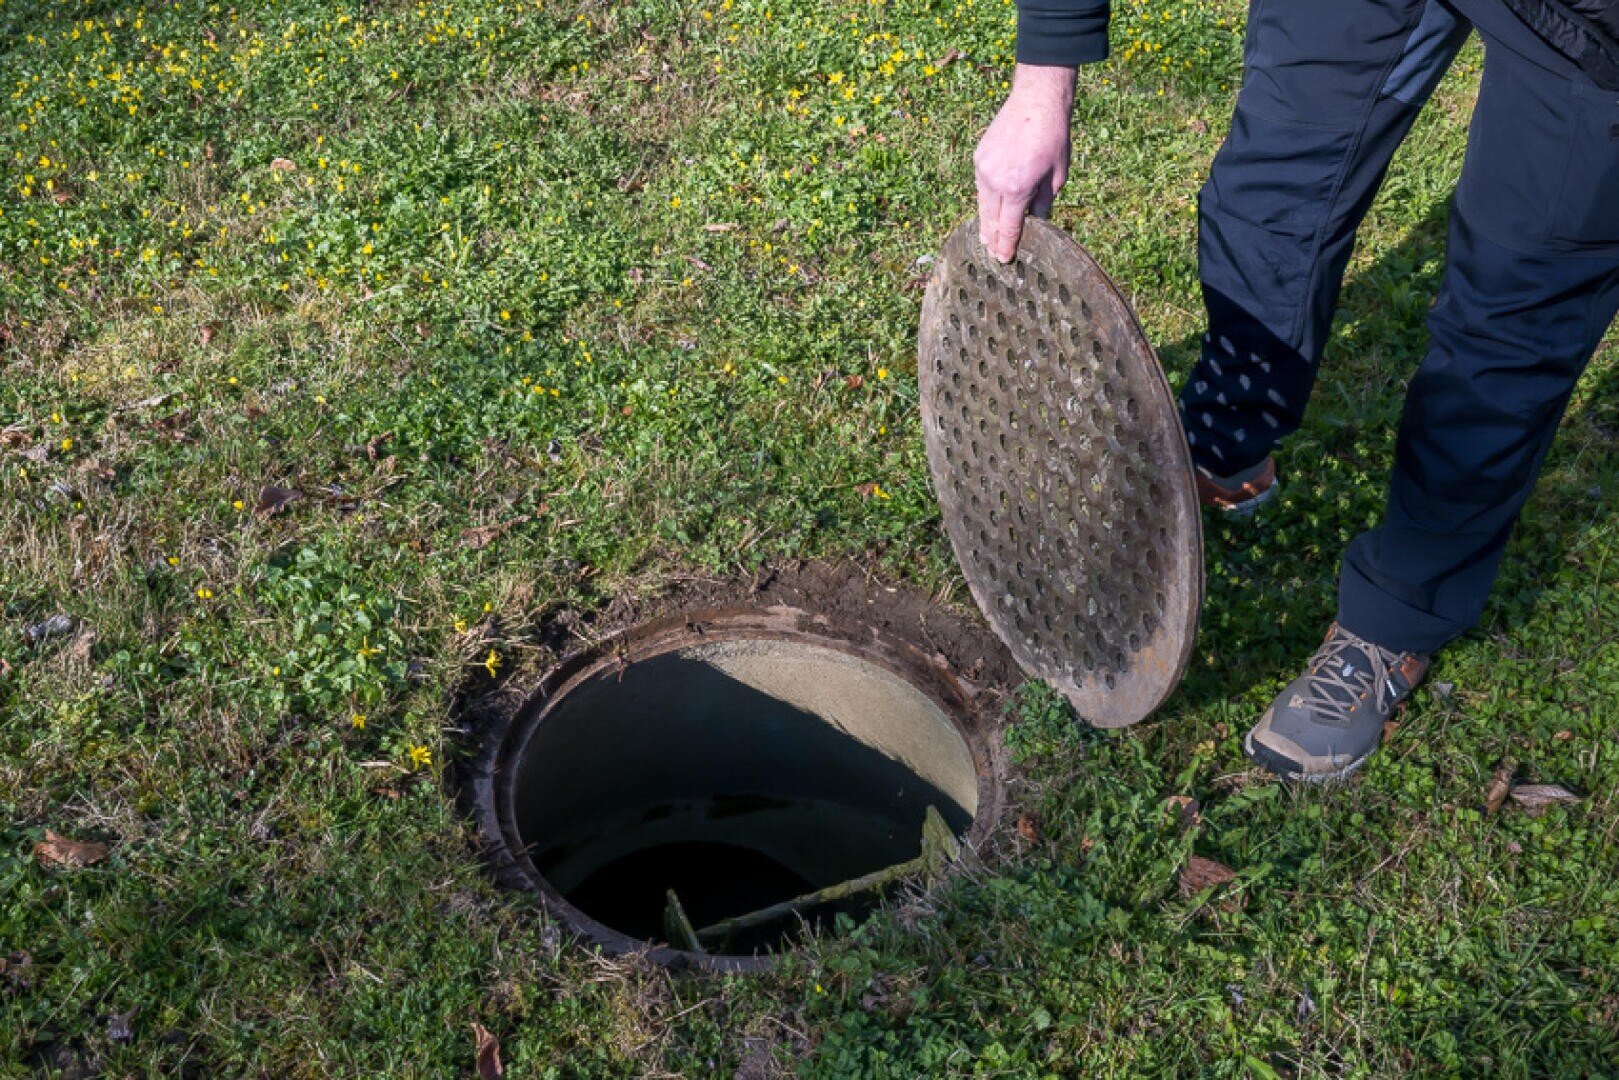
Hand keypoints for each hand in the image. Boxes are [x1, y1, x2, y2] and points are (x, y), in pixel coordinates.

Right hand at [973, 64, 1076, 262]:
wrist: (1037, 102)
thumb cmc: (1053, 137)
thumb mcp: (1057, 175)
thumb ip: (1044, 201)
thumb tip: (1035, 219)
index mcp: (1017, 188)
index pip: (1009, 226)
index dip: (1007, 245)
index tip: (1004, 259)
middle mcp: (995, 181)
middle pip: (990, 220)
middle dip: (992, 239)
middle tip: (993, 255)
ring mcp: (983, 168)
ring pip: (982, 204)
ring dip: (985, 222)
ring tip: (986, 238)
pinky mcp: (979, 157)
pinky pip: (981, 185)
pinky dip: (985, 199)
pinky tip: (988, 208)